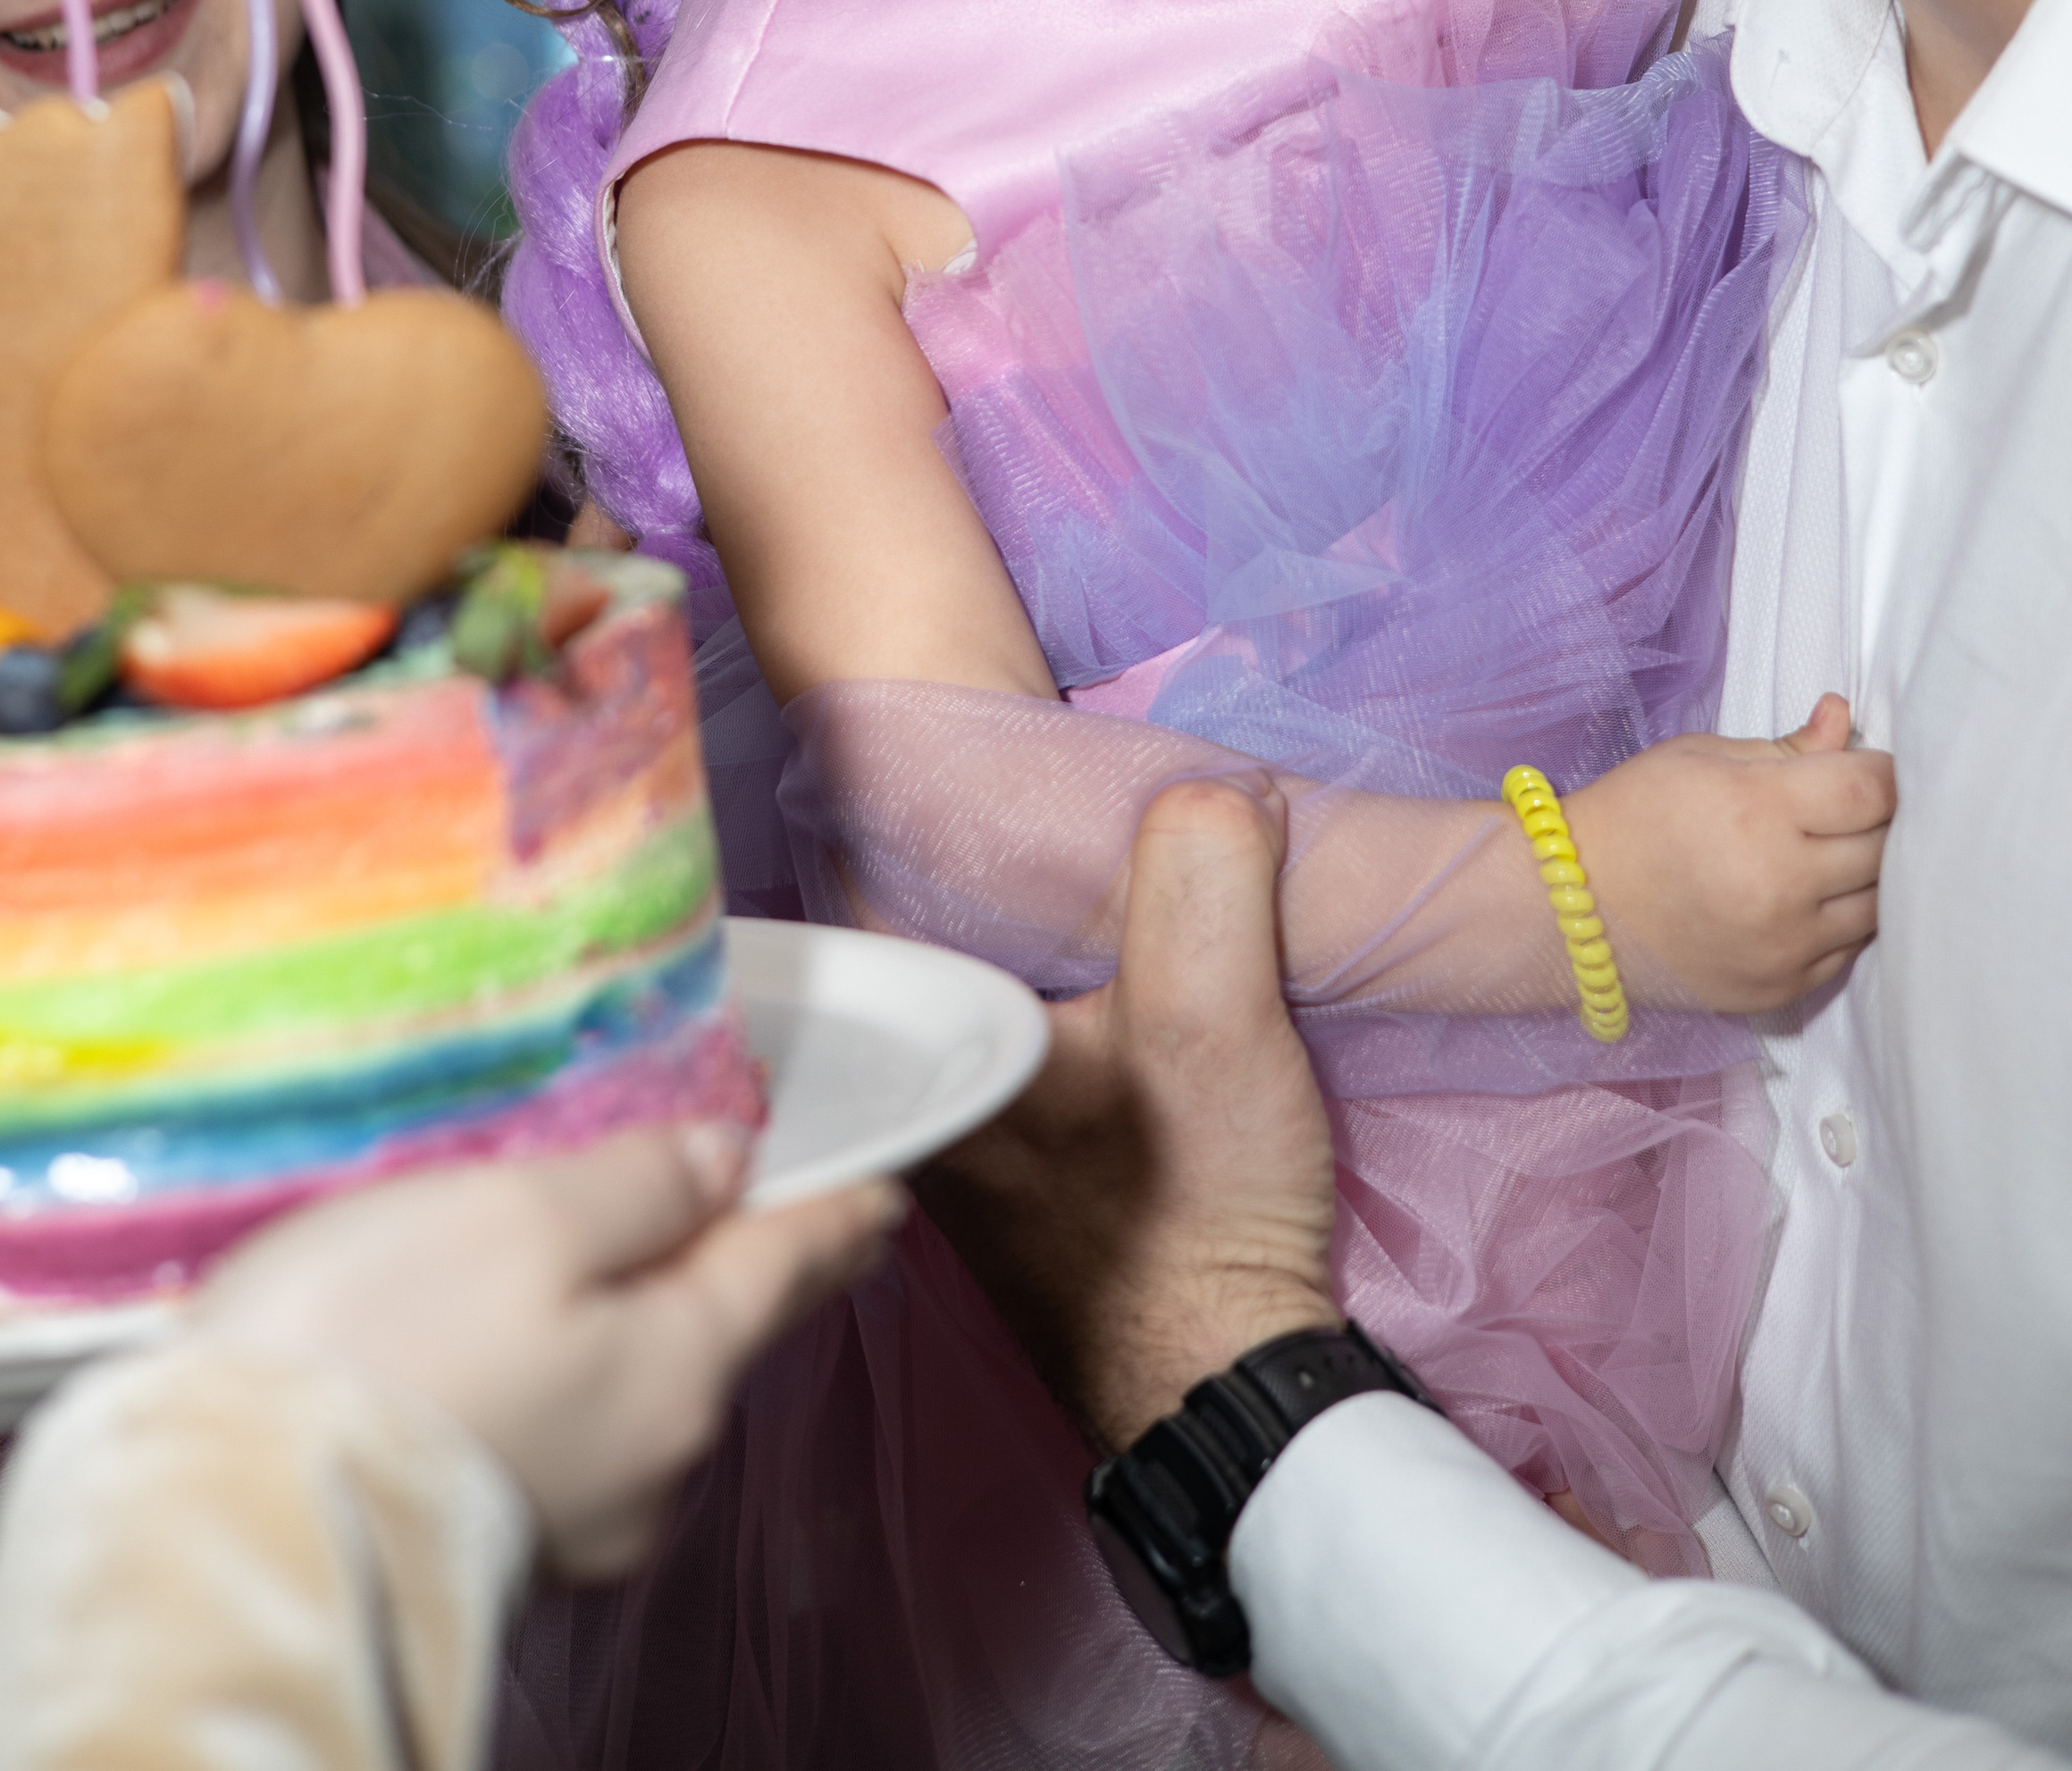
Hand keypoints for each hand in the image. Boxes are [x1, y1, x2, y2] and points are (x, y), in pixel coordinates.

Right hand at [196, 1124, 901, 1580]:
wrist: (227, 1539)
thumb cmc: (380, 1351)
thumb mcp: (519, 1215)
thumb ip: (635, 1186)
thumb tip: (723, 1162)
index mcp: (678, 1371)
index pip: (783, 1269)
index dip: (836, 1217)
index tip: (888, 1195)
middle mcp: (651, 1468)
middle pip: (709, 1334)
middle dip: (720, 1266)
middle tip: (737, 1204)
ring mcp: (573, 1525)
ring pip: (630, 1390)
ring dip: (622, 1323)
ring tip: (598, 1262)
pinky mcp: (487, 1547)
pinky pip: (553, 1432)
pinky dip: (549, 1375)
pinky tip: (505, 1347)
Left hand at [918, 776, 1337, 1451]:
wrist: (1231, 1378)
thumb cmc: (1195, 1213)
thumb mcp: (1212, 1020)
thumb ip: (1199, 875)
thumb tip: (1206, 783)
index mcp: (913, 1043)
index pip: (865, 872)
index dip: (913, 782)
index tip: (963, 717)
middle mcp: (905, 1084)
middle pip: (915, 914)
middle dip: (968, 836)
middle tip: (1036, 755)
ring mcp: (953, 1122)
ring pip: (967, 968)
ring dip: (1017, 908)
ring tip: (1081, 835)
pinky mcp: (1012, 1149)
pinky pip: (1008, 1018)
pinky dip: (1048, 973)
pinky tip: (1105, 943)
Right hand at [1569, 695, 1895, 1012]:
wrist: (1574, 909)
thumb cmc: (1633, 816)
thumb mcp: (1700, 759)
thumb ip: (1786, 747)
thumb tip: (1843, 719)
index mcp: (1758, 811)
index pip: (1871, 790)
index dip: (1882, 772)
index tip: (1867, 768)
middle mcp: (1780, 885)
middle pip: (1884, 848)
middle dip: (1879, 821)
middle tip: (1849, 807)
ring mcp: (1784, 946)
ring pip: (1878, 905)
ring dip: (1868, 875)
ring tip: (1833, 853)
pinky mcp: (1782, 989)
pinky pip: (1848, 951)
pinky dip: (1841, 921)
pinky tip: (1808, 898)